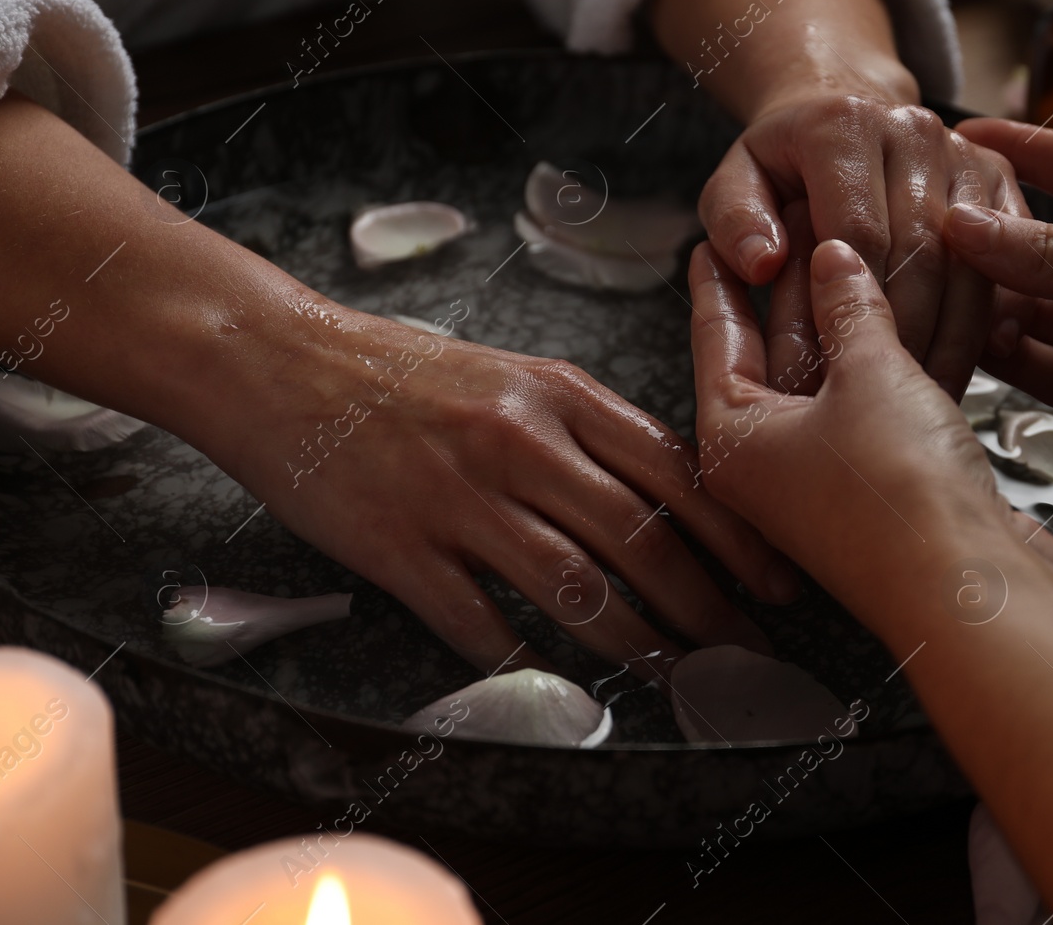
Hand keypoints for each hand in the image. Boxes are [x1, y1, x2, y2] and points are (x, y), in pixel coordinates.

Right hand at [207, 307, 796, 672]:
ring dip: (636, 644)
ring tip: (677, 678)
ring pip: (575, 587)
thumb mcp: (512, 376)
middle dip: (707, 605)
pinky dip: (526, 663)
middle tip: (744, 651)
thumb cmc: (402, 371)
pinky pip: (480, 623)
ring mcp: (459, 497)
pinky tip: (560, 692)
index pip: (677, 470)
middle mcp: (520, 442)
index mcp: (559, 394)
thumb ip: (587, 429)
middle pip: (640, 538)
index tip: (775, 580)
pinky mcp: (399, 547)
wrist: (277, 360)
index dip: (737, 535)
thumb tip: (668, 495)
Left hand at [686, 236, 1052, 612]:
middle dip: (787, 291)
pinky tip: (905, 324)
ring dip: (843, 325)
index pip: (717, 337)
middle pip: (770, 358)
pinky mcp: (886, 490)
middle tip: (795, 224)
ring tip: (852, 255)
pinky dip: (884, 367)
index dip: (720, 280)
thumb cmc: (898, 495)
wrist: (974, 588)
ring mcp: (828, 481)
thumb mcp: (866, 374)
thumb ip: (849, 308)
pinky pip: (873, 411)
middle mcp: (772, 465)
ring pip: (827, 384)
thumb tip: (833, 260)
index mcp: (734, 439)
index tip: (713, 239)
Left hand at [697, 92, 1026, 397]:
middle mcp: (912, 130)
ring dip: (955, 333)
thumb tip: (761, 264)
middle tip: (889, 395)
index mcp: (842, 126)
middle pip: (922, 251)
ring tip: (928, 387)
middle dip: (907, 332)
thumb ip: (735, 223)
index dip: (854, 308)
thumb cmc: (784, 164)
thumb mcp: (735, 184)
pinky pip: (1008, 255)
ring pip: (971, 261)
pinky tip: (978, 356)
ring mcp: (962, 152)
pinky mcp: (998, 175)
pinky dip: (996, 311)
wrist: (842, 109)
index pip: (859, 233)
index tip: (844, 368)